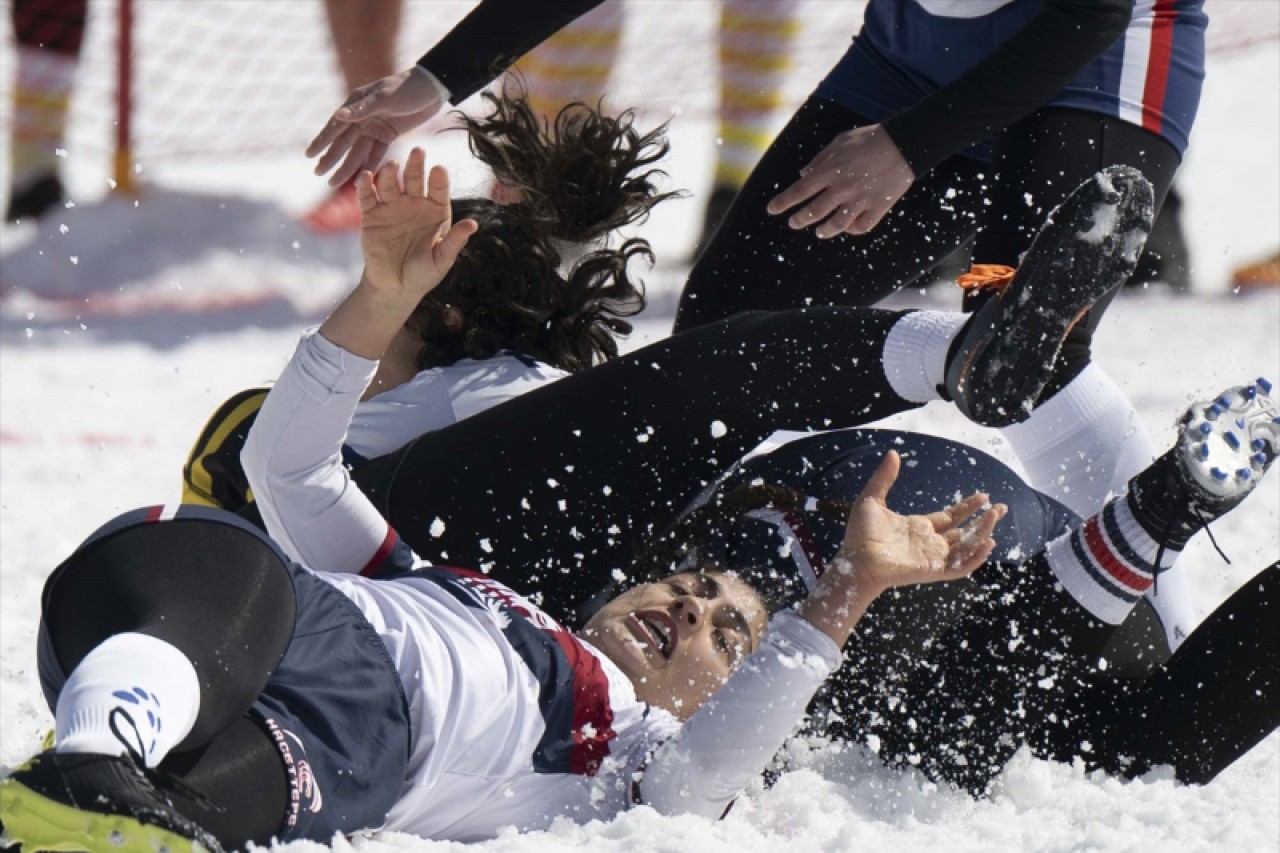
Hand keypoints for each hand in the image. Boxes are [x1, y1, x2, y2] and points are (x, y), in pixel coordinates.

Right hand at [307, 67, 444, 186]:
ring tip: (334, 183)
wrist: (432, 88)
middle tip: (318, 174)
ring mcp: (374, 126)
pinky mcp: (388, 134)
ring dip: (347, 166)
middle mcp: (362, 116)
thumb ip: (362, 108)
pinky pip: (376, 153)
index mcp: (356, 103)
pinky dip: (368, 165)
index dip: (322, 141)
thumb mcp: (385, 97)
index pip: (335, 125)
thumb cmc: (407, 88)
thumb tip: (337, 115)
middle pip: (343, 142)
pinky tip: (360, 179)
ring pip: (357, 151)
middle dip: (331, 158)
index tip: (309, 155)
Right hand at [357, 148, 476, 302]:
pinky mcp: (371, 215)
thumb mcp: (442, 260)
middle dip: (416, 166)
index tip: (439, 170)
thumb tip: (473, 224)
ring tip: (392, 166)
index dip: (439, 180)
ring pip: (390, 184)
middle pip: (414, 180)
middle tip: (418, 151)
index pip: (439, 190)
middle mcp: (414, 203)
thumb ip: (454, 241)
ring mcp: (392, 207)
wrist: (396, 287)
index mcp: (436, 211)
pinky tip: (367, 177)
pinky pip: (367, 197)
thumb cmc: (424, 273)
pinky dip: (365, 186)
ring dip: (390, 174)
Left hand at [766, 124, 913, 237]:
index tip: (771, 210)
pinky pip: (862, 227)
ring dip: (824, 231)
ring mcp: (861, 199)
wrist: (906, 142)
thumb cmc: (870, 139)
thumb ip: (820, 159)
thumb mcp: (841, 141)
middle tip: (793, 223)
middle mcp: (842, 187)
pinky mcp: (879, 207)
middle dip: (799, 220)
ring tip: (819, 232)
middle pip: (813, 212)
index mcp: (831, 170)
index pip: (800, 190)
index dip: (783, 202)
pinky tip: (847, 228)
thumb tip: (802, 174)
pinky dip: (852, 230)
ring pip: (836, 225)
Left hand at [836, 450, 1002, 594]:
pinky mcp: (933, 570)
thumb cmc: (860, 535)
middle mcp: (930, 542)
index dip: (968, 507)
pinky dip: (974, 558)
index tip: (983, 497)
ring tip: (995, 517)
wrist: (856, 560)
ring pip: (966, 547)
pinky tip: (986, 544)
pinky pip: (960, 567)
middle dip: (984, 521)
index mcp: (919, 527)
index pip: (951, 517)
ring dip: (983, 533)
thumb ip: (884, 478)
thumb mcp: (872, 500)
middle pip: (964, 532)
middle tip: (1002, 508)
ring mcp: (933, 557)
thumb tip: (893, 453)